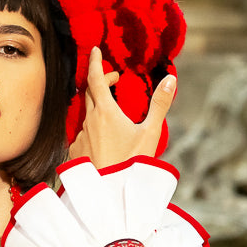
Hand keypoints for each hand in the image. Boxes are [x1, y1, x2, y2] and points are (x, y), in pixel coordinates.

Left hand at [68, 46, 176, 169]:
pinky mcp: (75, 152)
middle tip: (114, 79)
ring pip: (87, 116)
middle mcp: (88, 121)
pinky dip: (92, 131)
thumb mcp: (151, 134)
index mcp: (106, 112)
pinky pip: (82, 135)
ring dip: (97, 109)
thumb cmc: (131, 165)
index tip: (94, 50)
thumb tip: (170, 78)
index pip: (95, 79)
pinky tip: (103, 142)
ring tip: (113, 117)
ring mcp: (80, 137)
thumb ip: (160, 104)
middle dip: (100, 81)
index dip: (94, 62)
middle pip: (90, 93)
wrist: (110, 196)